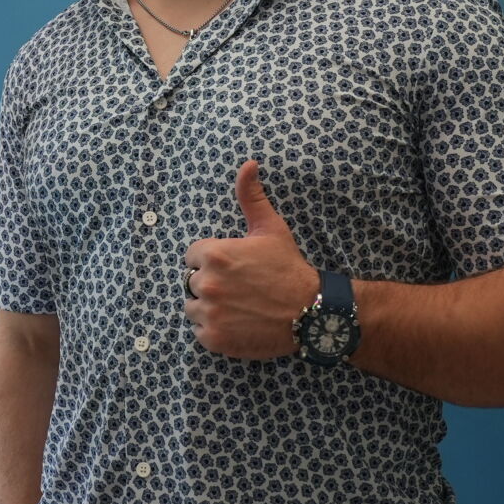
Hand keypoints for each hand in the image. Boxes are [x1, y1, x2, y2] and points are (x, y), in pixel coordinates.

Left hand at [183, 160, 316, 357]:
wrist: (311, 311)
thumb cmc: (288, 268)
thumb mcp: (271, 229)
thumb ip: (251, 197)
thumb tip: (248, 164)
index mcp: (214, 254)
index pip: (193, 257)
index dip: (212, 261)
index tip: (234, 269)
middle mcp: (206, 283)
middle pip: (191, 282)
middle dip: (210, 284)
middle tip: (239, 289)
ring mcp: (209, 313)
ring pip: (192, 308)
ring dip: (208, 308)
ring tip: (236, 307)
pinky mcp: (213, 338)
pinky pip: (199, 332)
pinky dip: (214, 331)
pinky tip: (236, 324)